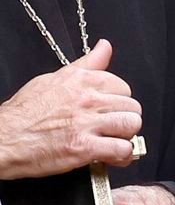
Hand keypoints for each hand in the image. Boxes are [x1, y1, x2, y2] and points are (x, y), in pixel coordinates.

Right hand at [0, 39, 142, 178]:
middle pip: (132, 107)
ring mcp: (87, 123)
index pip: (123, 87)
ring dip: (126, 136)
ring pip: (131, 125)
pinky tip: (111, 156)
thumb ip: (86, 64)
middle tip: (111, 128)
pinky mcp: (83, 148)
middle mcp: (88, 99)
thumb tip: (104, 47)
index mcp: (82, 81)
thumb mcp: (52, 79)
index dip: (119, 102)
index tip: (110, 110)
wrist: (1, 140)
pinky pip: (121, 149)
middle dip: (125, 119)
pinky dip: (121, 156)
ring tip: (113, 141)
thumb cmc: (21, 114)